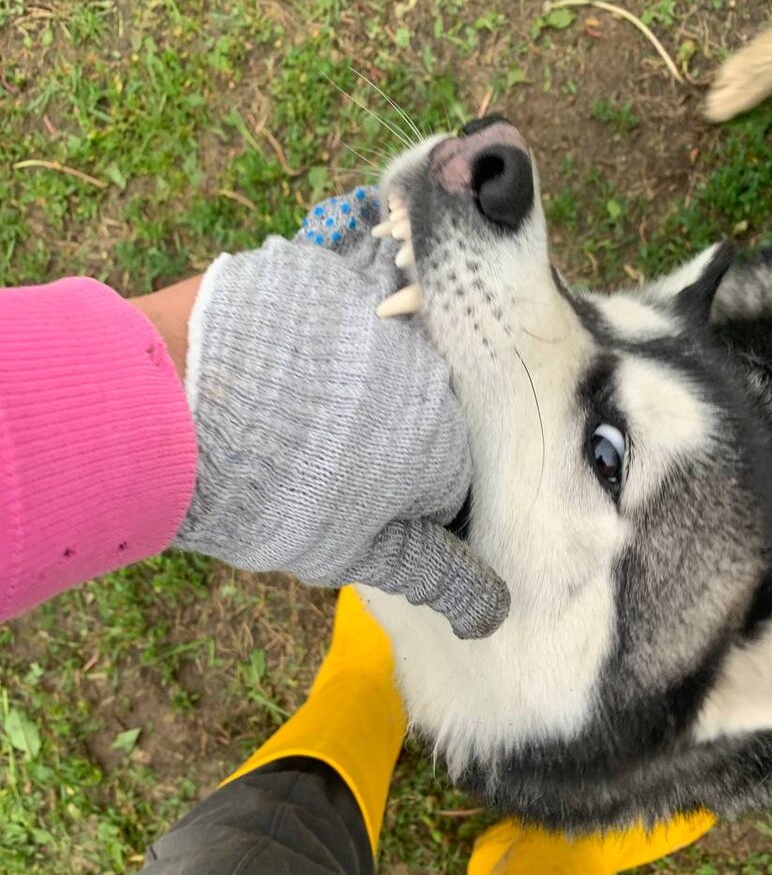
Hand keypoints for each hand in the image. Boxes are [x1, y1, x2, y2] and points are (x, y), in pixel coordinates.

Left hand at [170, 190, 508, 638]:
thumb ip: (432, 571)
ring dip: (354, 367)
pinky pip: (338, 290)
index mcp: (446, 435)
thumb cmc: (274, 491)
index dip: (401, 494)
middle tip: (314, 454)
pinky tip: (271, 349)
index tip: (352, 502)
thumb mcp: (355, 548)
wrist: (171, 403)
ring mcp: (372, 300)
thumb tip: (495, 611)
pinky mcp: (315, 263)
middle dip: (384, 427)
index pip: (446, 470)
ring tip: (289, 401)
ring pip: (383, 341)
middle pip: (420, 398)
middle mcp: (427, 358)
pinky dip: (317, 319)